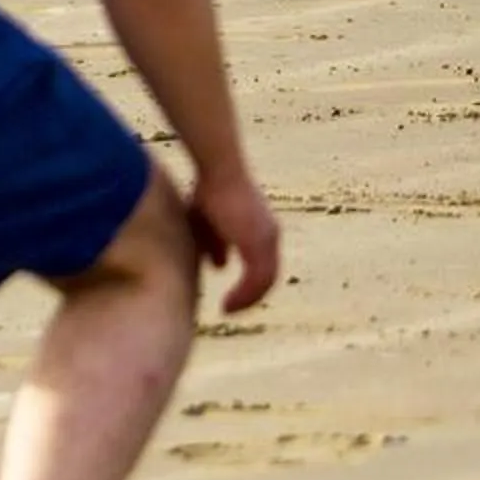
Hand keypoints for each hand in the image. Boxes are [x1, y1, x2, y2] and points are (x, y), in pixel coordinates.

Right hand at [186, 165, 281, 315]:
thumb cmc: (210, 189)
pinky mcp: (258, 242)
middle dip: (249, 295)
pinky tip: (227, 305)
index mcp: (262, 229)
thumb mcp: (209, 222)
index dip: (249, 283)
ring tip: (227, 309)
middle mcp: (270, 235)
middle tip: (231, 307)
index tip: (233, 297)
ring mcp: (267, 238)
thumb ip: (215, 244)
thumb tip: (219, 266)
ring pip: (264, 281)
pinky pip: (257, 280)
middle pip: (267, 276)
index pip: (263, 265)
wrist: (218, 170)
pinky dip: (244, 295)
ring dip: (246, 299)